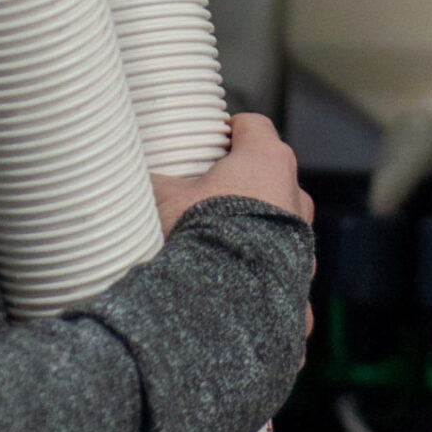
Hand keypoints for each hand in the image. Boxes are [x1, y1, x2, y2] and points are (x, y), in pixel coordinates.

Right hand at [152, 113, 315, 349]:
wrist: (224, 305)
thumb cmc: (199, 237)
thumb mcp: (163, 199)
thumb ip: (152, 180)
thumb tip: (126, 172)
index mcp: (268, 163)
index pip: (255, 127)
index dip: (233, 131)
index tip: (216, 141)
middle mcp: (295, 199)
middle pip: (271, 179)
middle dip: (244, 186)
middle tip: (209, 199)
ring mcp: (305, 246)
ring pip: (282, 229)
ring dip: (258, 233)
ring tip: (221, 249)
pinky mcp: (301, 290)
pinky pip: (284, 281)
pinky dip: (264, 285)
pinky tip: (237, 296)